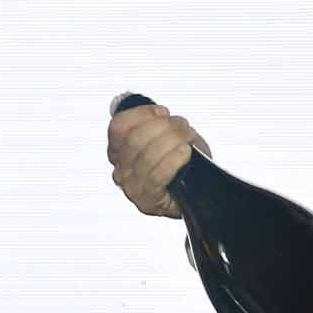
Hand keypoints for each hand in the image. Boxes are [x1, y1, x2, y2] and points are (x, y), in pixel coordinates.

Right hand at [105, 101, 209, 217]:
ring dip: (172, 143)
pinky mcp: (147, 200)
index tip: (162, 112)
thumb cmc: (179, 168)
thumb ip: (159, 124)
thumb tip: (162, 115)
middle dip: (164, 128)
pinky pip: (157, 176)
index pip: (119, 126)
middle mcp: (122, 169)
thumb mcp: (168, 138)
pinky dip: (173, 161)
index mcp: (120, 151)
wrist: (193, 195)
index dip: (141, 114)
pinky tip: (184, 154)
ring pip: (147, 156)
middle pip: (135, 139)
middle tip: (182, 128)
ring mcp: (133, 187)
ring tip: (187, 141)